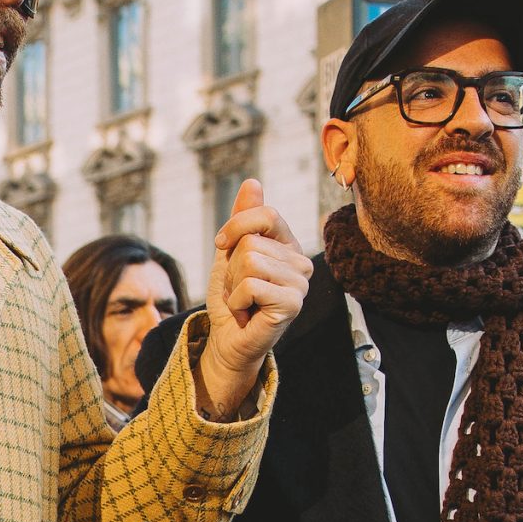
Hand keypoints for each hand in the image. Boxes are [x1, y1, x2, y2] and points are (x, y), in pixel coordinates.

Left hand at [197, 180, 311, 417]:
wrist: (228, 340)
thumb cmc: (232, 298)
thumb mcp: (230, 252)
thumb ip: (243, 219)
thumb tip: (253, 181)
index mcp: (290, 245)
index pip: (267, 215)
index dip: (236, 227)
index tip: (221, 245)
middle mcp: (302, 262)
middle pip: (252, 242)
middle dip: (231, 267)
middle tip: (238, 288)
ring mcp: (300, 285)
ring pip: (250, 261)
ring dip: (233, 284)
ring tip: (242, 300)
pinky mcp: (293, 305)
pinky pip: (251, 285)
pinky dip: (237, 300)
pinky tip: (246, 313)